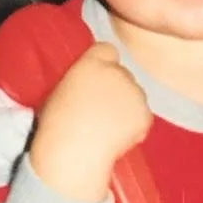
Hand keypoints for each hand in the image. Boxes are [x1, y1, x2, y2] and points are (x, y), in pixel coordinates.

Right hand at [28, 42, 152, 202]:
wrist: (73, 152)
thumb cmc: (58, 126)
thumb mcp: (63, 89)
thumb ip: (83, 79)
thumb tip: (93, 85)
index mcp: (92, 63)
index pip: (108, 50)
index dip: (105, 65)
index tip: (99, 80)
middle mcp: (117, 72)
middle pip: (124, 75)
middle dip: (118, 90)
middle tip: (102, 112)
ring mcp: (134, 93)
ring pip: (135, 96)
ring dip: (127, 108)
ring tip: (107, 128)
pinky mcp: (145, 114)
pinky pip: (143, 117)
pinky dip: (135, 127)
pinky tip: (116, 138)